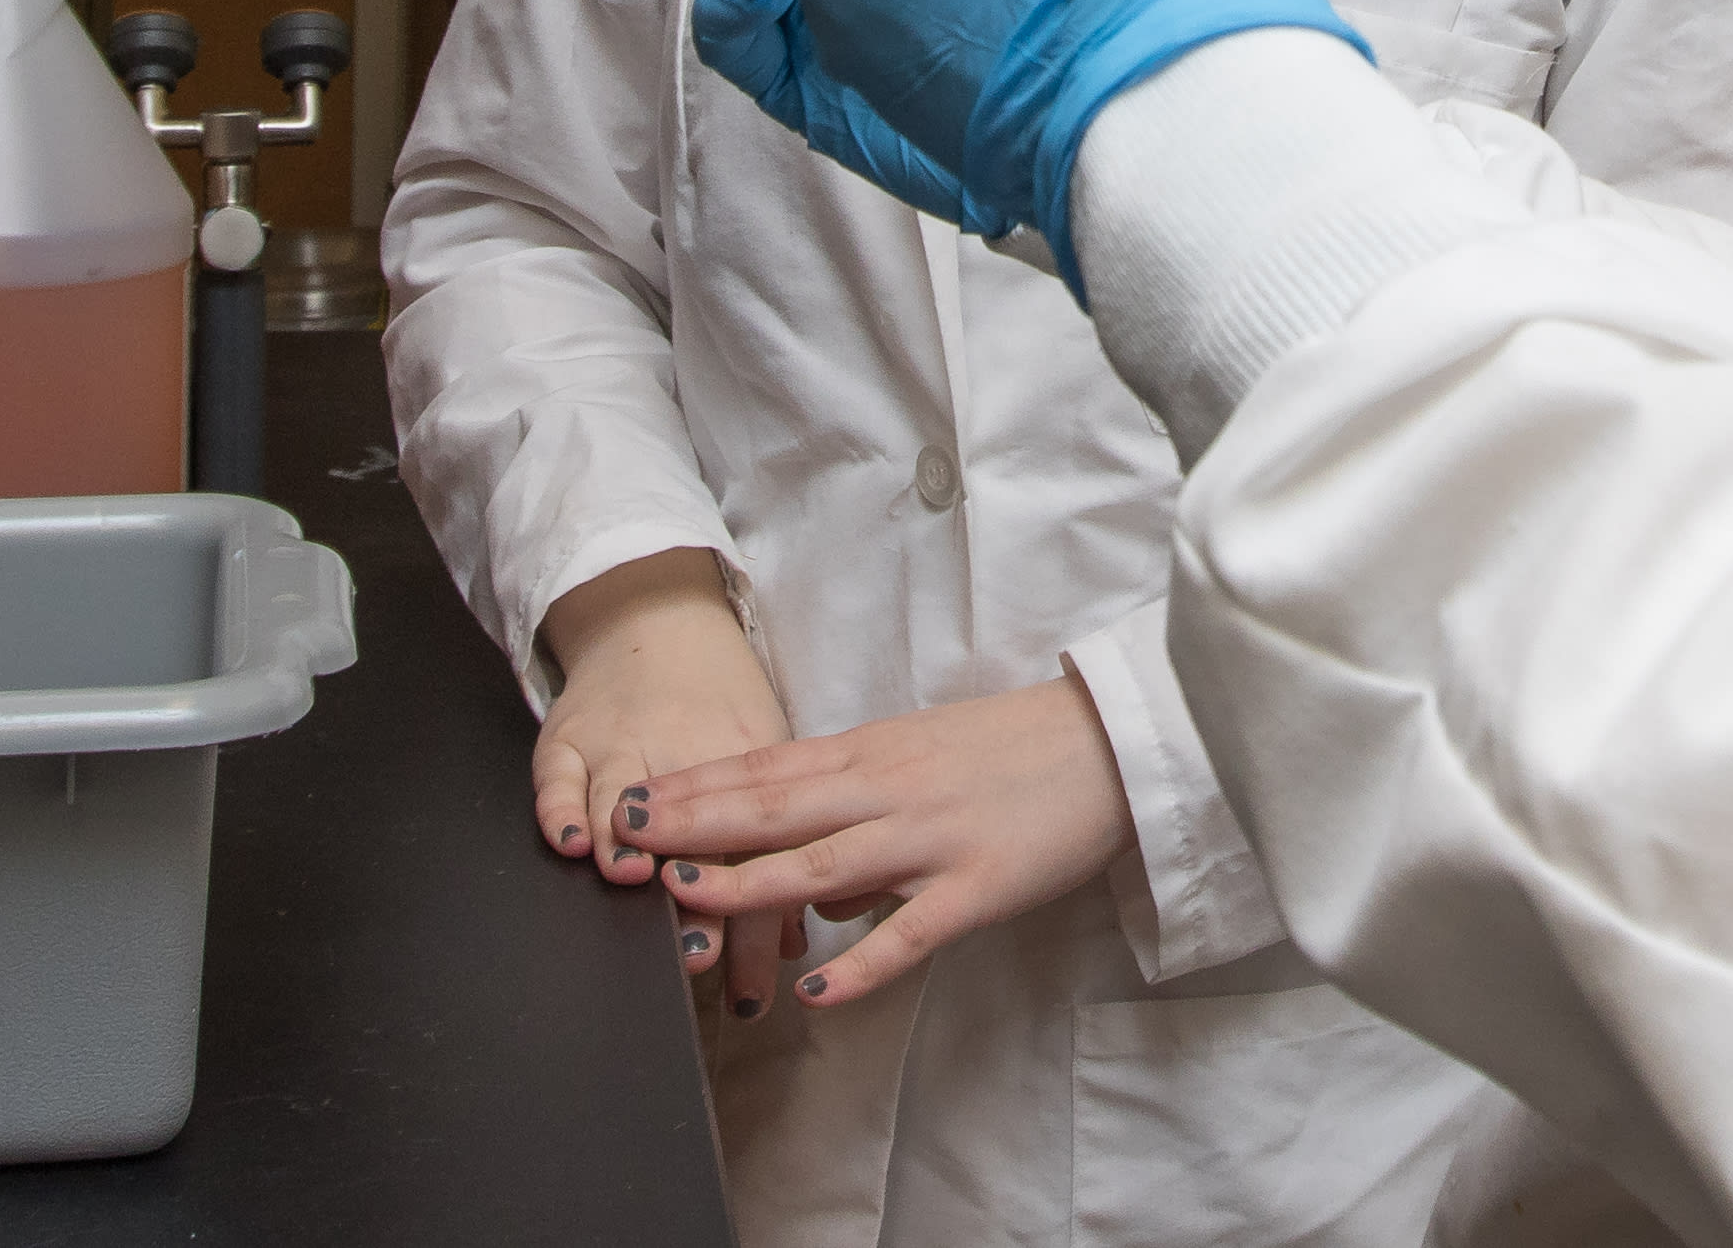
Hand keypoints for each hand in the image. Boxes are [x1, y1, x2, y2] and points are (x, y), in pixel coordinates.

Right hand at [534, 553, 808, 1011]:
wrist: (659, 618)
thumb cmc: (723, 703)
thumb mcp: (769, 757)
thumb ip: (780, 851)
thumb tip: (790, 948)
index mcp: (754, 760)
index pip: (761, 850)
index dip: (760, 918)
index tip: (754, 984)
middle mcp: (690, 750)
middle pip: (697, 833)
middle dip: (700, 893)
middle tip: (699, 953)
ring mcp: (625, 742)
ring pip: (629, 799)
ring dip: (632, 842)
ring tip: (635, 880)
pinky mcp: (569, 735)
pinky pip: (560, 775)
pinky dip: (563, 809)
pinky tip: (570, 844)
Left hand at [637, 676, 1138, 1012]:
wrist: (1110, 742)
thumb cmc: (1011, 749)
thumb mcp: (919, 752)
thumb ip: (853, 795)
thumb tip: (798, 858)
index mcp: (873, 753)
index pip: (767, 768)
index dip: (695, 786)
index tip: (630, 799)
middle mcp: (890, 789)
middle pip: (775, 807)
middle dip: (693, 823)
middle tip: (622, 836)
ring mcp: (931, 839)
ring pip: (825, 861)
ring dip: (750, 880)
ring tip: (684, 894)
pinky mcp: (978, 886)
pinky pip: (909, 932)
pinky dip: (859, 962)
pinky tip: (813, 990)